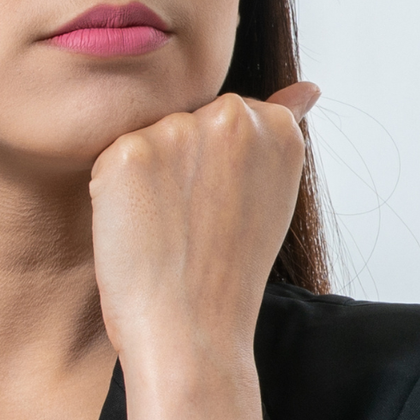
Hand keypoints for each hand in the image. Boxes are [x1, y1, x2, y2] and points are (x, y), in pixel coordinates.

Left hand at [88, 82, 319, 419]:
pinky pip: (113, 160)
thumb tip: (306, 87)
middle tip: (195, 226)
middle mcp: (234, 116)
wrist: (192, 332)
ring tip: (169, 231)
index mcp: (278, 127)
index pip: (230, 122)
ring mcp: (180, 129)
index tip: (223, 212)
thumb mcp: (272, 194)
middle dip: (182, 167)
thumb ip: (278, 132)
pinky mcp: (129, 150)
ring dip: (148, 179)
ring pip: (148, 140)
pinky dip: (115, 194)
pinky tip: (140, 230)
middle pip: (187, 122)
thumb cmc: (227, 273)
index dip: (216, 172)